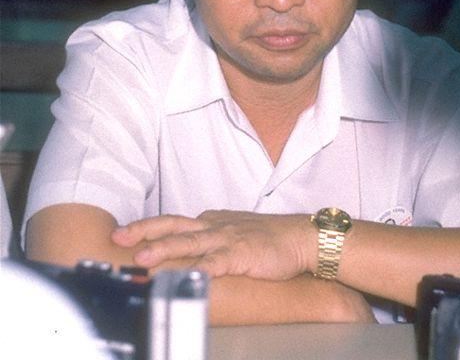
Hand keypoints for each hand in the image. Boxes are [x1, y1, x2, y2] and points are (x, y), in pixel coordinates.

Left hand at [112, 210, 315, 278]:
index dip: (149, 227)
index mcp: (212, 220)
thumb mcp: (236, 231)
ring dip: (164, 248)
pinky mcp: (241, 255)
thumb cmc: (271, 238)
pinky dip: (198, 269)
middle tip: (119, 236)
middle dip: (145, 230)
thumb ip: (213, 236)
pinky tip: (185, 276)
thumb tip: (193, 243)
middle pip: (174, 225)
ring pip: (189, 242)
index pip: (175, 221)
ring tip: (142, 257)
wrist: (302, 237)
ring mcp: (227, 239)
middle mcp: (215, 226)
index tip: (126, 233)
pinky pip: (216, 263)